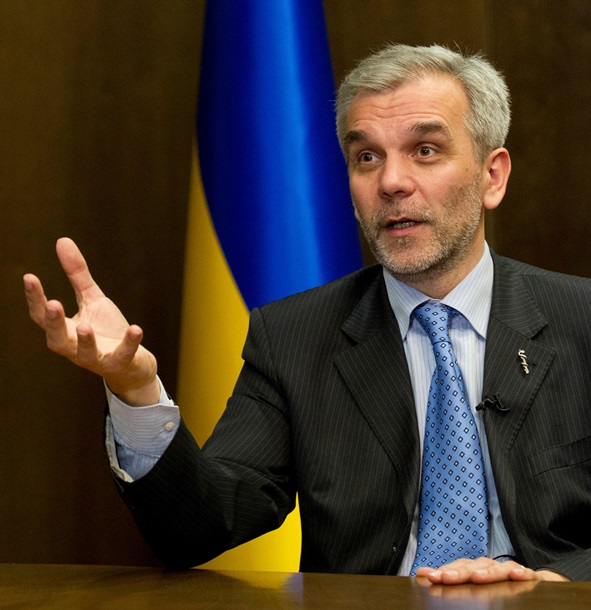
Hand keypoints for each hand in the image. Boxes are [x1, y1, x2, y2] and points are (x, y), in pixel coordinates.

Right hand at [24, 237, 159, 405]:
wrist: (133, 363)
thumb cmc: (106, 330)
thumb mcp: (92, 299)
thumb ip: (77, 274)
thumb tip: (62, 240)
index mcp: (64, 330)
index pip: (42, 316)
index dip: (34, 298)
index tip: (29, 277)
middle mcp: (75, 347)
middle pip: (56, 339)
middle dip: (53, 323)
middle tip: (53, 303)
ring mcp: (97, 358)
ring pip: (84, 354)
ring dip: (84, 340)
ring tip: (84, 326)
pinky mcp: (119, 363)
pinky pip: (123, 355)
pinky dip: (129, 343)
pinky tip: (136, 329)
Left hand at [415, 557, 568, 584]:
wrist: (537, 584)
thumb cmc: (500, 586)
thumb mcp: (475, 584)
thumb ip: (451, 580)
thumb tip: (421, 572)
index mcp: (476, 570)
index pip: (458, 568)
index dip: (444, 571)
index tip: (427, 576)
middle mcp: (491, 568)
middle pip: (473, 567)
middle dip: (458, 572)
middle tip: (444, 577)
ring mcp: (511, 572)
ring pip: (498, 569)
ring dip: (487, 572)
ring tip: (476, 578)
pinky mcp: (532, 577)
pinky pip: (528, 574)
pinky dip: (522, 573)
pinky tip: (518, 576)